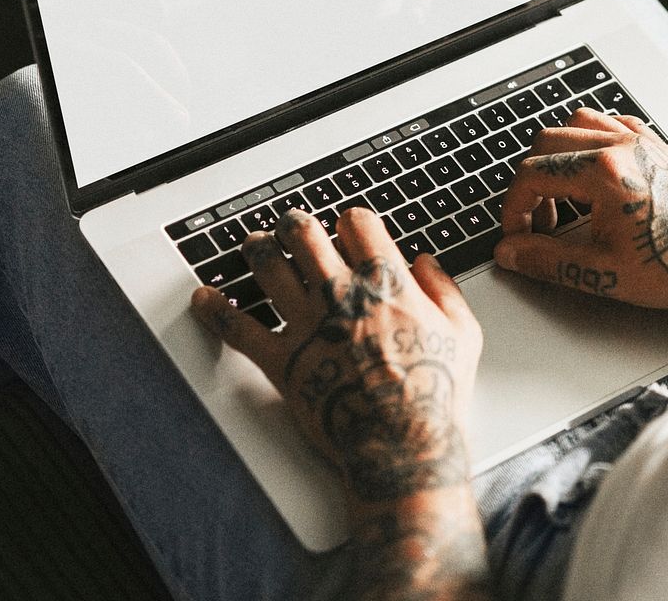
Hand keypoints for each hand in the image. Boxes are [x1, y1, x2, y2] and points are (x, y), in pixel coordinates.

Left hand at [191, 206, 482, 502]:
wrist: (402, 447)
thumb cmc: (435, 394)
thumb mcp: (464, 332)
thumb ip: (444, 289)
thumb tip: (425, 263)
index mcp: (385, 282)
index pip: (356, 223)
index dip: (350, 220)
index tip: (348, 228)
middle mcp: (340, 293)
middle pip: (303, 232)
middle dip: (296, 223)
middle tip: (292, 226)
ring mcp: (307, 324)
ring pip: (268, 266)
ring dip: (257, 248)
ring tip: (254, 244)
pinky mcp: (281, 360)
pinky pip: (237, 327)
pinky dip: (215, 309)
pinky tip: (204, 297)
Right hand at [496, 108, 667, 328]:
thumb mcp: (602, 273)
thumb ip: (545, 260)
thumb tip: (509, 252)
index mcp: (604, 172)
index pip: (532, 174)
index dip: (514, 207)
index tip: (517, 234)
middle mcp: (621, 146)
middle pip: (547, 142)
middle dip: (531, 183)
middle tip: (541, 222)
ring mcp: (640, 142)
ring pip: (577, 123)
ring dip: (558, 156)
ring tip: (565, 197)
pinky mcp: (655, 146)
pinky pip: (610, 124)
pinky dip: (590, 143)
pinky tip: (594, 177)